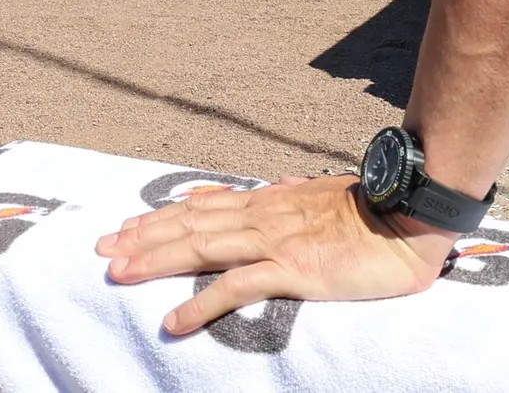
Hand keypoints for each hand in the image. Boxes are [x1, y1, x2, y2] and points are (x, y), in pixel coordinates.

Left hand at [95, 175, 450, 335]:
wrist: (409, 215)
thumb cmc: (372, 211)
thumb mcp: (322, 199)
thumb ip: (294, 197)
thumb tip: (278, 186)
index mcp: (268, 201)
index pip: (202, 206)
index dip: (160, 217)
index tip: (125, 226)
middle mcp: (262, 215)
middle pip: (189, 223)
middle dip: (141, 236)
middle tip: (100, 248)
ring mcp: (274, 241)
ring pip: (201, 247)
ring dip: (155, 260)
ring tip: (117, 273)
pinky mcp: (292, 270)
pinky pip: (237, 288)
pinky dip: (201, 304)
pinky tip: (174, 321)